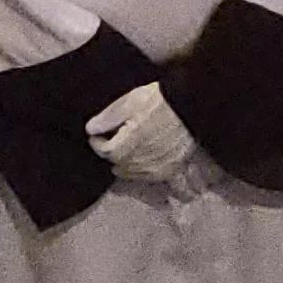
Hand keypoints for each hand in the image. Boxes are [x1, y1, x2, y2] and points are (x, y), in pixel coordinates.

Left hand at [83, 82, 209, 184]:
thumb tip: (91, 129)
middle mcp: (137, 164)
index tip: (98, 134)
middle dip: (113, 154)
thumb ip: (107, 118)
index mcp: (123, 149)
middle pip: (117, 165)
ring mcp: (156, 170)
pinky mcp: (173, 170)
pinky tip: (153, 169)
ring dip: (130, 166)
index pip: (102, 151)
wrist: (191, 106)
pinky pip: (159, 180)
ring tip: (132, 154)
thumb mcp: (128, 102)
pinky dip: (154, 177)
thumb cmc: (159, 102)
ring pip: (135, 175)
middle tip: (116, 141)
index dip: (97, 141)